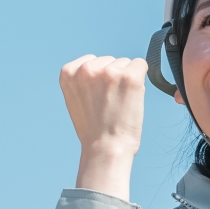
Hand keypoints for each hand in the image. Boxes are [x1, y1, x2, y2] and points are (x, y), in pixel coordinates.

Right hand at [60, 55, 145, 200]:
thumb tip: (102, 66)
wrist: (106, 148)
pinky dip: (141, 79)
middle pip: (110, 61)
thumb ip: (83, 79)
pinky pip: (141, 65)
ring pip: (125, 63)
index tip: (98, 97)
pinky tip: (132, 97)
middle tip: (110, 103)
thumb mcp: (75, 98)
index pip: (92, 61)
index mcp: (69, 72)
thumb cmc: (93, 128)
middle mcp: (86, 68)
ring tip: (119, 103)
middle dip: (113, 78)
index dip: (99, 80)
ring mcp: (108, 72)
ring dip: (126, 80)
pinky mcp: (129, 77)